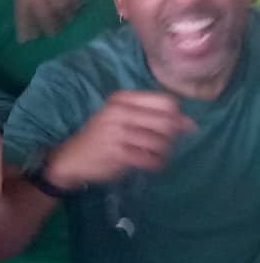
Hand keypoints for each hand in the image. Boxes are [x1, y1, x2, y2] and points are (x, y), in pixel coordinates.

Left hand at [13, 0, 81, 40]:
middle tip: (51, 35)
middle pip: (44, 13)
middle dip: (47, 25)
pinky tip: (77, 7)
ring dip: (63, 16)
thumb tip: (24, 4)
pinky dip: (75, 1)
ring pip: (60, 5)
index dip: (24, 28)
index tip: (26, 39)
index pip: (23, 14)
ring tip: (66, 23)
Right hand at [45, 90, 194, 189]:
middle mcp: (118, 112)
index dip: (176, 116)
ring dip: (162, 152)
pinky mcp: (117, 153)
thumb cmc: (101, 136)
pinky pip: (151, 159)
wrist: (70, 159)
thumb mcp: (121, 117)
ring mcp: (117, 132)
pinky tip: (146, 163)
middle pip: (167, 121)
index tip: (173, 127)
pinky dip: (154, 163)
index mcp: (121, 99)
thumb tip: (190, 124)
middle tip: (158, 144)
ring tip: (150, 154)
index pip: (166, 101)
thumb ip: (153, 116)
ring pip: (161, 142)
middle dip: (170, 136)